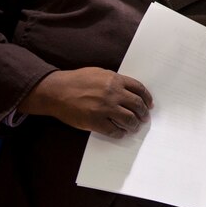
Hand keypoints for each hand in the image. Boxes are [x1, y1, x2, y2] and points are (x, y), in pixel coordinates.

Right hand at [19, 68, 151, 137]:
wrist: (56, 91)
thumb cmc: (76, 81)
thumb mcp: (99, 73)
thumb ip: (115, 80)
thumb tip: (129, 91)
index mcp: (114, 80)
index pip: (139, 89)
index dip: (147, 98)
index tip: (149, 104)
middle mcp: (112, 93)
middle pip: (137, 105)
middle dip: (143, 113)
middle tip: (144, 118)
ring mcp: (104, 108)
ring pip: (129, 119)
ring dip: (134, 124)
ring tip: (134, 126)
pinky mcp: (95, 121)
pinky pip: (114, 131)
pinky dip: (120, 133)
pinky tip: (120, 133)